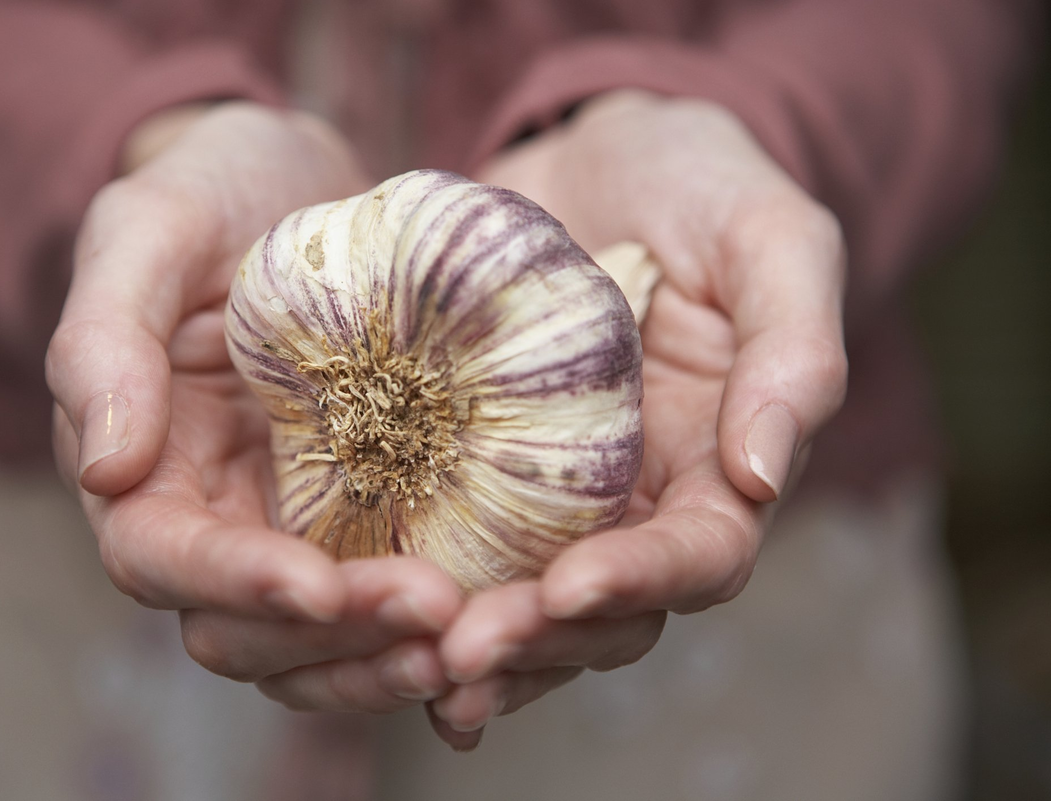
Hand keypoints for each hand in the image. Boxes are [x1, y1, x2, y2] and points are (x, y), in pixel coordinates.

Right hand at [46, 102, 463, 711]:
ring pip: (324, 643)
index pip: (165, 560)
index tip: (318, 588)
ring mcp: (297, 525)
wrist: (300, 184)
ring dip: (390, 658)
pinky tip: (504, 618)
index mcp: (144, 469)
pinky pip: (392, 591)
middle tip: (437, 616)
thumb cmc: (210, 194)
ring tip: (474, 640)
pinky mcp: (372, 512)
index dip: (235, 586)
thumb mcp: (147, 230)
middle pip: (251, 632)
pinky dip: (435, 626)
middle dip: (336, 640)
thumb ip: (103, 340)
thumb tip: (103, 472)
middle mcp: (217, 519)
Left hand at [428, 90, 847, 747]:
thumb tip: (764, 475)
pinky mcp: (473, 465)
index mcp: (717, 467)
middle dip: (539, 640)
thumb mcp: (774, 241)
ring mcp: (549, 494)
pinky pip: (452, 544)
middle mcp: (634, 503)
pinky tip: (367, 631)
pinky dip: (418, 596)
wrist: (603, 154)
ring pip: (523, 602)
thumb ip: (794, 352)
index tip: (569, 586)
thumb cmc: (705, 186)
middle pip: (602, 610)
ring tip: (414, 669)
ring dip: (477, 647)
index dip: (641, 581)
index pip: (699, 555)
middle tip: (462, 657)